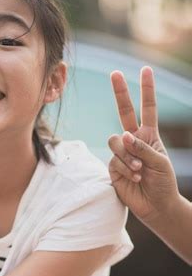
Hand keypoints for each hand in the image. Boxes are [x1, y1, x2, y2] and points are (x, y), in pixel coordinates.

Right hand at [108, 66, 177, 223]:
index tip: (146, 69)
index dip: (147, 89)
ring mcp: (121, 153)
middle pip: (124, 112)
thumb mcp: (160, 162)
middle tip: (115, 73)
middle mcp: (134, 140)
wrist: (156, 206)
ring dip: (127, 155)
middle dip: (120, 92)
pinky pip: (113, 160)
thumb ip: (142, 147)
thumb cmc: (163, 182)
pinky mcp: (112, 167)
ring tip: (139, 170)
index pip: (148, 108)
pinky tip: (133, 178)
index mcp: (150, 135)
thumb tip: (123, 136)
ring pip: (115, 140)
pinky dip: (124, 168)